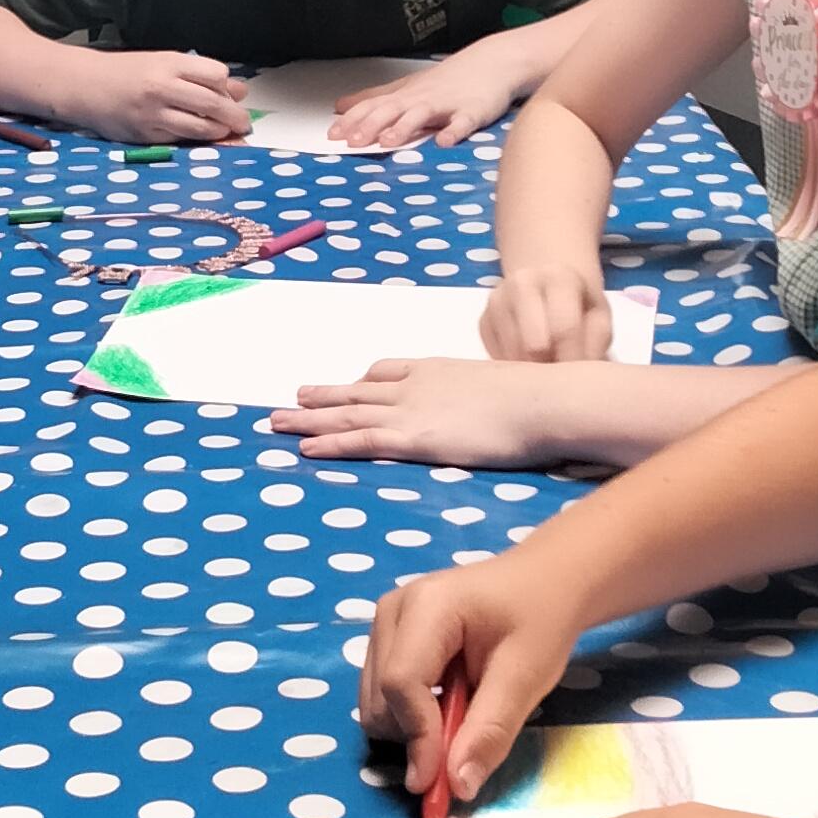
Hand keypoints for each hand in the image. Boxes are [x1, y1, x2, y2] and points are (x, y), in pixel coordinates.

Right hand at [97, 51, 250, 144]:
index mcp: (169, 63)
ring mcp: (153, 113)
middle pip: (212, 103)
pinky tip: (200, 139)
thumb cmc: (126, 72)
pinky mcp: (145, 136)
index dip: (226, 86)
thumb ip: (201, 75)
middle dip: (234, 116)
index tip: (228, 93)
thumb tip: (240, 90)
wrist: (85, 85)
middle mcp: (162, 87)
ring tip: (226, 133)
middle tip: (243, 123)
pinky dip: (195, 141)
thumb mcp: (163, 63)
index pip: (215, 75)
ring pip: (200, 127)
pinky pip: (180, 140)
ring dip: (219, 133)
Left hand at [276, 356, 625, 470]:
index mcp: (436, 370)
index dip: (362, 383)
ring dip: (308, 418)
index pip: (388, 372)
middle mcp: (413, 386)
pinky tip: (305, 448)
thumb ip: (485, 397)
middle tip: (290, 401)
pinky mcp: (412, 438)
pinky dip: (329, 443)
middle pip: (355, 392)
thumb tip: (496, 407)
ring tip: (276, 422)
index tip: (346, 387)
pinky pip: (359, 441)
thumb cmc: (535, 398)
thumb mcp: (501, 388)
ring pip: (346, 414)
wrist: (541, 401)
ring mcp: (409, 410)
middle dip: (321, 398)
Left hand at [328, 43, 525, 148]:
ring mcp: (447, 104)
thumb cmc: (447, 79)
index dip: (352, 120)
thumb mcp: (407, 86)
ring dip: (403, 127)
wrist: (492, 62)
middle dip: (370, 126)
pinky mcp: (473, 112)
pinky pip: (462, 123)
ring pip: (421, 115)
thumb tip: (340, 106)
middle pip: (391, 110)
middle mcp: (421, 98)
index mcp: (405, 95)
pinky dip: (453, 132)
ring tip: (387, 142)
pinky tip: (444, 142)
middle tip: (352, 142)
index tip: (332, 135)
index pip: (373, 106)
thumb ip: (374, 98)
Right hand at [358, 547, 593, 812]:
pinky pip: (381, 696)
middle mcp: (392, 610)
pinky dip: (411, 716)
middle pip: (380, 699)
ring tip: (464, 710)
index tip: (441, 783)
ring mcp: (384, 623)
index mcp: (427, 606)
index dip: (418, 738)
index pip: (402, 683)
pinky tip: (449, 700)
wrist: (544, 582)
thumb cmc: (540, 620)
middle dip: (416, 736)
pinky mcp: (387, 639)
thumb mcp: (527, 676)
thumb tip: (458, 787)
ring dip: (413, 728)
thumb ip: (490, 731)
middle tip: (467, 741)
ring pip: (374, 704)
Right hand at [480, 260, 610, 361]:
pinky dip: (514, 367)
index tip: (578, 375)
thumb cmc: (579, 306)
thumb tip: (579, 373)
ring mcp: (497, 300)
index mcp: (559, 278)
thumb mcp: (599, 317)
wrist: (546, 285)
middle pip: (532, 344)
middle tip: (560, 371)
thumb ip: (595, 342)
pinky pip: (496, 358)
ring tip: (546, 363)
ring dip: (531, 369)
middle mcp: (522, 283)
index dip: (572, 358)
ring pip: (512, 355)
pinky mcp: (482, 321)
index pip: (564, 328)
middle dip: (549, 365)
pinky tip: (528, 359)